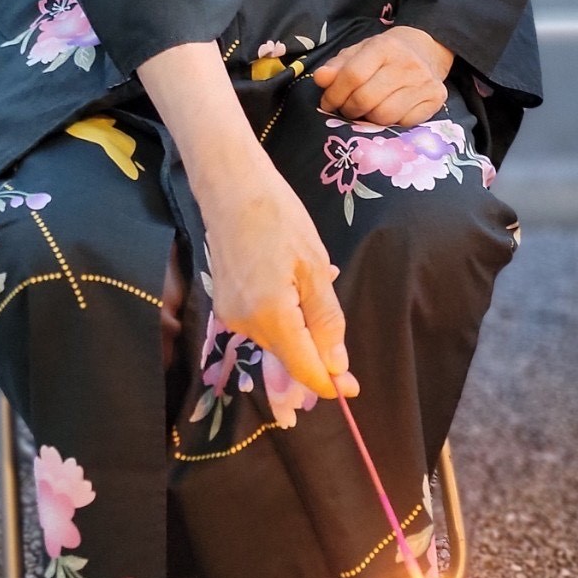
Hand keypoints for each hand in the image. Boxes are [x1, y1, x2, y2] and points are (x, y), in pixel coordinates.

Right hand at [200, 165, 359, 399]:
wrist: (232, 188)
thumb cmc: (281, 219)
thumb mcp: (315, 268)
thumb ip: (325, 321)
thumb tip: (336, 365)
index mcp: (271, 317)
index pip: (303, 369)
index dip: (329, 383)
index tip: (353, 389)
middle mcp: (245, 325)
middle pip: (289, 357)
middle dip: (316, 356)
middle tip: (344, 347)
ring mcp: (230, 316)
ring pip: (277, 340)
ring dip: (300, 330)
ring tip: (318, 291)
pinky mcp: (224, 304)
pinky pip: (263, 322)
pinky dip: (283, 316)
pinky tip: (295, 287)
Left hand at [312, 26, 453, 125]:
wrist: (426, 49)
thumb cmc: (385, 54)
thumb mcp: (358, 53)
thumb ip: (337, 66)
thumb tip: (320, 79)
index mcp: (384, 46)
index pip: (352, 76)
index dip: (334, 94)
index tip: (328, 102)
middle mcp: (407, 63)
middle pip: (366, 99)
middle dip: (349, 110)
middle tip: (347, 109)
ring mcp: (424, 82)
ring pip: (384, 116)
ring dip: (369, 119)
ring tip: (367, 111)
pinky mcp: (436, 99)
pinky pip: (404, 124)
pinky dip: (391, 124)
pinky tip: (388, 112)